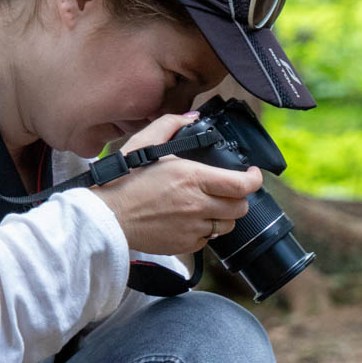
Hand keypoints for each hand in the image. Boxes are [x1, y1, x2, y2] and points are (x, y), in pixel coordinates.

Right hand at [92, 111, 263, 257]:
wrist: (107, 217)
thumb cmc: (123, 181)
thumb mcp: (144, 144)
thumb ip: (170, 125)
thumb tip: (191, 117)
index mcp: (192, 178)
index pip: (241, 184)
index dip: (254, 179)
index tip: (252, 174)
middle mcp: (197, 205)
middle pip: (240, 208)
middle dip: (240, 198)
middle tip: (229, 190)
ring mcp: (193, 228)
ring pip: (227, 226)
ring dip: (223, 215)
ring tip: (209, 205)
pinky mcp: (185, 245)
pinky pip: (208, 240)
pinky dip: (205, 231)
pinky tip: (190, 220)